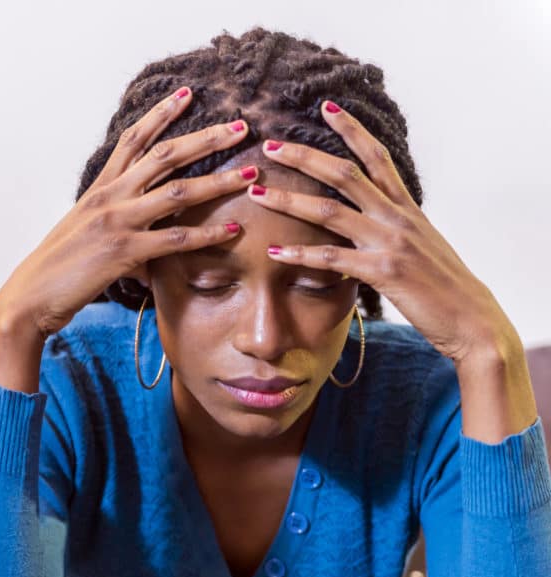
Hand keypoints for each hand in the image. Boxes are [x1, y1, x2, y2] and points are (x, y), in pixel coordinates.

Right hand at [0, 85, 259, 339]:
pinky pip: (175, 238)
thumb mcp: (84, 234)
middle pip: (165, 155)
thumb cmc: (58, 269)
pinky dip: (207, 233)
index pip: (133, 140)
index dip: (161, 114)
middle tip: (240, 125)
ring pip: (178, 191)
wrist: (30, 296)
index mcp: (100, 189)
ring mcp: (117, 222)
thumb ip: (116, 223)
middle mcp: (109, 197)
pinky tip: (232, 229)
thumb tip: (147, 235)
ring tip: (250, 173)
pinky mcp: (124, 251)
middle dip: (206, 137)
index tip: (187, 94)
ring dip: (219, 180)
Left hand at [246, 100, 515, 364]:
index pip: (377, 157)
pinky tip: (274, 249)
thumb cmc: (442, 285)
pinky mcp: (382, 272)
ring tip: (256, 192)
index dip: (352, 129)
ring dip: (289, 199)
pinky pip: (332, 258)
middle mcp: (397, 217)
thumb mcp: (419, 244)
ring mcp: (390, 242)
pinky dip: (300, 253)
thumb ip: (393, 226)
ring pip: (330, 210)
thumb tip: (371, 216)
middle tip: (270, 145)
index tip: (327, 106)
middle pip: (344, 174)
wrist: (472, 318)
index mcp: (406, 207)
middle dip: (305, 156)